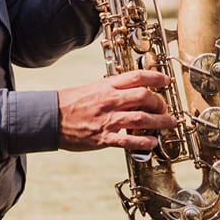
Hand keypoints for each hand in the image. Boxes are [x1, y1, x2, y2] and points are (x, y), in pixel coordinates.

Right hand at [56, 69, 177, 151]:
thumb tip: (131, 90)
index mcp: (107, 86)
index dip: (155, 77)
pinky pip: (128, 140)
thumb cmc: (70, 103)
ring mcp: (108, 119)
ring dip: (160, 122)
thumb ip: (112, 89)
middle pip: (144, 97)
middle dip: (159, 102)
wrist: (50, 118)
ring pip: (141, 118)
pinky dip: (143, 142)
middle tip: (165, 108)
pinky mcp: (103, 137)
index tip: (166, 81)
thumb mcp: (93, 88)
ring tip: (169, 124)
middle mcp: (110, 100)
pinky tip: (153, 143)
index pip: (137, 77)